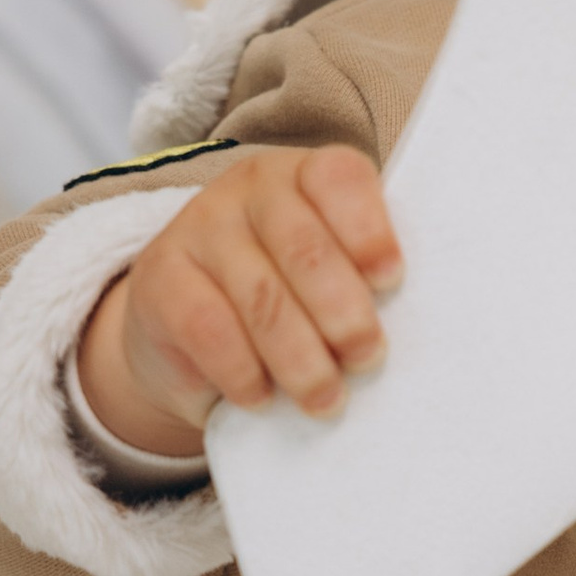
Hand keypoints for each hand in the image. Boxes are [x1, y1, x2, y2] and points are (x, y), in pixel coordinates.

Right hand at [74, 146, 402, 458]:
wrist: (183, 330)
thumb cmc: (286, 298)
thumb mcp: (327, 276)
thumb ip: (363, 281)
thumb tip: (415, 327)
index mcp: (304, 176)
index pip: (339, 178)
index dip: (369, 229)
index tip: (392, 280)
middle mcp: (249, 190)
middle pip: (305, 248)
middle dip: (344, 312)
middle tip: (368, 358)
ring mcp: (198, 228)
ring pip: (262, 298)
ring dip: (303, 359)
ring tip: (326, 399)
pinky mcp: (160, 279)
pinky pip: (210, 330)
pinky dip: (244, 372)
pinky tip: (262, 398)